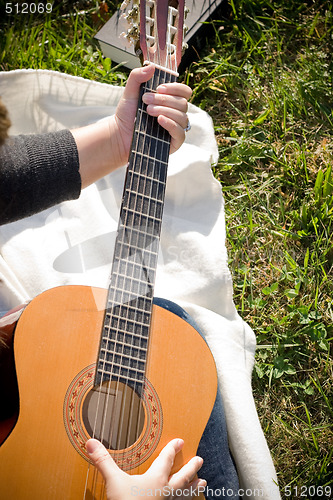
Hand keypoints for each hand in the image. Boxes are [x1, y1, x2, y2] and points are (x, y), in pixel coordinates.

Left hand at [72, 65, 191, 187]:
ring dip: (165, 110)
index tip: (159, 88)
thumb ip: (137, 77)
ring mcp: (176, 129)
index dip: (175, 88)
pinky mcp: (174, 142)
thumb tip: (152, 66)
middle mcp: (176, 114)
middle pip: (182, 103)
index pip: (184, 92)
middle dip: (164, 100)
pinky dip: (171, 124)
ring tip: (148, 111)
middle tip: (146, 100)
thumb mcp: (130, 92)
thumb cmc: (127, 115)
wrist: (119, 134)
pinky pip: (181, 133)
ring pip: (182, 117)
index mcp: (170, 101)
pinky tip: (159, 120)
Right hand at [86, 438, 205, 499]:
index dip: (173, 449)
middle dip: (191, 467)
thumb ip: (103, 461)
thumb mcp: (113, 482)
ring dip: (194, 488)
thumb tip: (91, 442)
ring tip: (203, 483)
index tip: (180, 441)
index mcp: (156, 479)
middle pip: (183, 476)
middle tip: (200, 460)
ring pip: (185, 494)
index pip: (166, 459)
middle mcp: (167, 491)